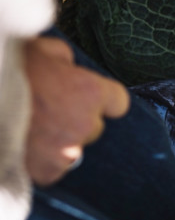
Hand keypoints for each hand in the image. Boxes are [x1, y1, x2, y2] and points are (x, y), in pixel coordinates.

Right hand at [23, 36, 129, 185]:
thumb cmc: (7, 70)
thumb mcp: (39, 48)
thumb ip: (62, 59)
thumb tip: (66, 65)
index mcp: (90, 92)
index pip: (118, 102)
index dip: (103, 99)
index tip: (89, 97)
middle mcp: (85, 124)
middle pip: (94, 127)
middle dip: (75, 120)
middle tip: (46, 110)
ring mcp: (67, 151)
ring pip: (73, 149)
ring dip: (58, 142)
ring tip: (29, 128)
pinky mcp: (47, 171)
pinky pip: (53, 168)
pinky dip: (40, 161)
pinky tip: (21, 144)